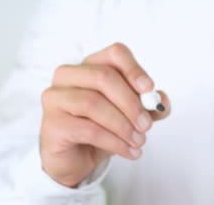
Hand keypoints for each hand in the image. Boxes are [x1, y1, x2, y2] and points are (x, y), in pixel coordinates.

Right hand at [39, 43, 170, 186]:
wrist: (75, 159)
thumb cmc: (102, 128)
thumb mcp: (130, 115)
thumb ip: (148, 105)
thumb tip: (161, 100)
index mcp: (90, 65)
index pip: (115, 53)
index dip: (134, 69)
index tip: (149, 89)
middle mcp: (68, 76)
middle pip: (104, 77)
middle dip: (131, 103)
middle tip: (147, 125)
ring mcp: (55, 98)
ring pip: (94, 103)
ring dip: (123, 125)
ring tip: (139, 141)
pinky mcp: (52, 124)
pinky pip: (88, 129)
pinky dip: (114, 141)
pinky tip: (128, 151)